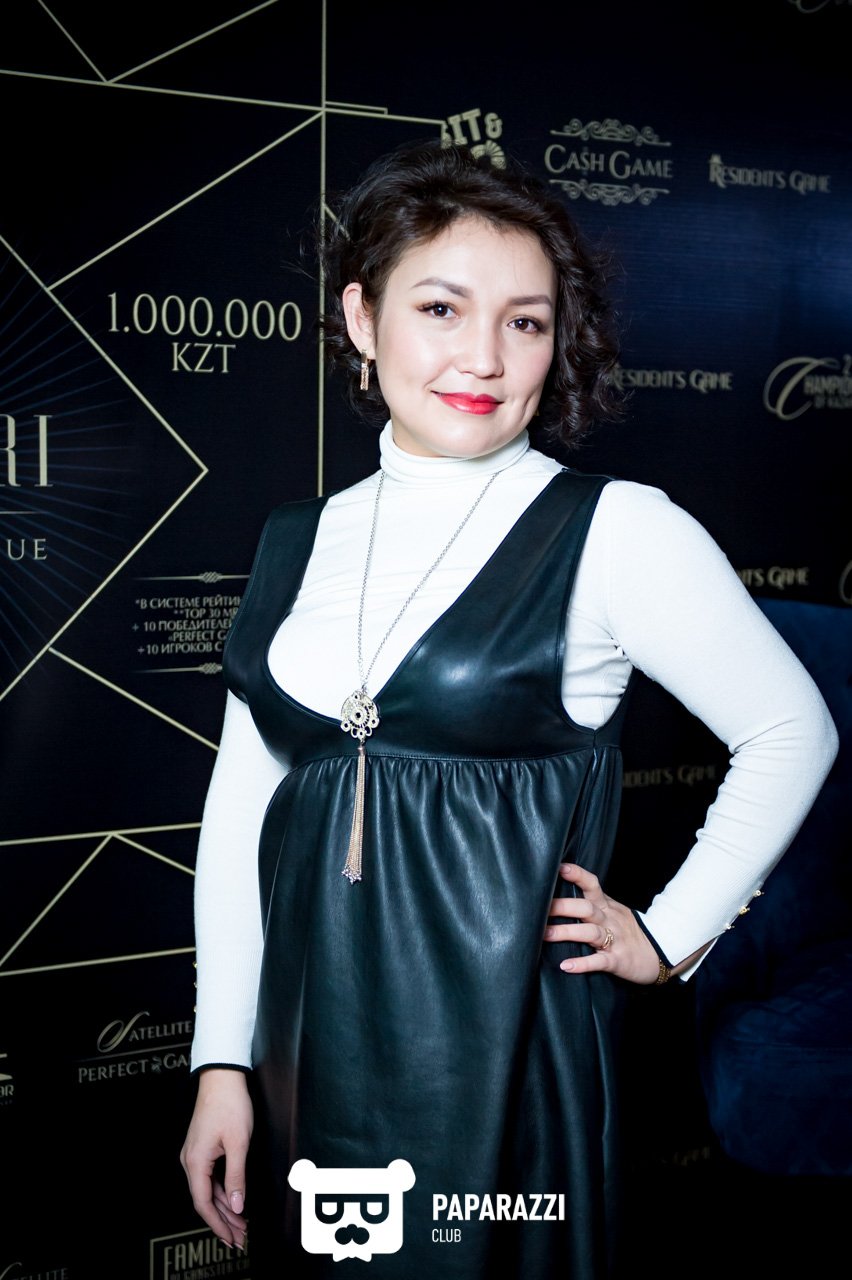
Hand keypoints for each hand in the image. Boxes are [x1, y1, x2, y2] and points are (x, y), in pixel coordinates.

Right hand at [180, 1067, 252, 1249]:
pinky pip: (210, 1177)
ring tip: (241, 1225)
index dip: (218, 1224)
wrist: (222, 1077)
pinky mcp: (202, 1148)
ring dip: (225, 1208)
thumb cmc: (229, 1104)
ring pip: (208, 1190)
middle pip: (206, 1200)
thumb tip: (237, 1205)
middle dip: (224, 1220)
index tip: (231, 1238)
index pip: (203, 1204)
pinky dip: (223, 1192)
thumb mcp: (238, 1142)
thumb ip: (237, 1176)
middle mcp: (190, 1161)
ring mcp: (195, 1155)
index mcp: (195, 1162)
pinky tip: (234, 1201)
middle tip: (240, 1238)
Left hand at [543, 862, 661, 984]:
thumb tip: (559, 897)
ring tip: (544, 935)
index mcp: (607, 906)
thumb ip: (592, 904)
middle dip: (562, 907)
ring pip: (590, 933)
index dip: (578, 875)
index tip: (560, 867)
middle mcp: (609, 920)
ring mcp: (614, 940)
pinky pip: (599, 961)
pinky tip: (566, 965)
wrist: (660, 954)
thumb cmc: (629, 931)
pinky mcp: (617, 960)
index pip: (592, 885)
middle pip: (586, 908)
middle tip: (540, 908)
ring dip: (566, 933)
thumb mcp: (614, 911)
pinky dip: (582, 964)